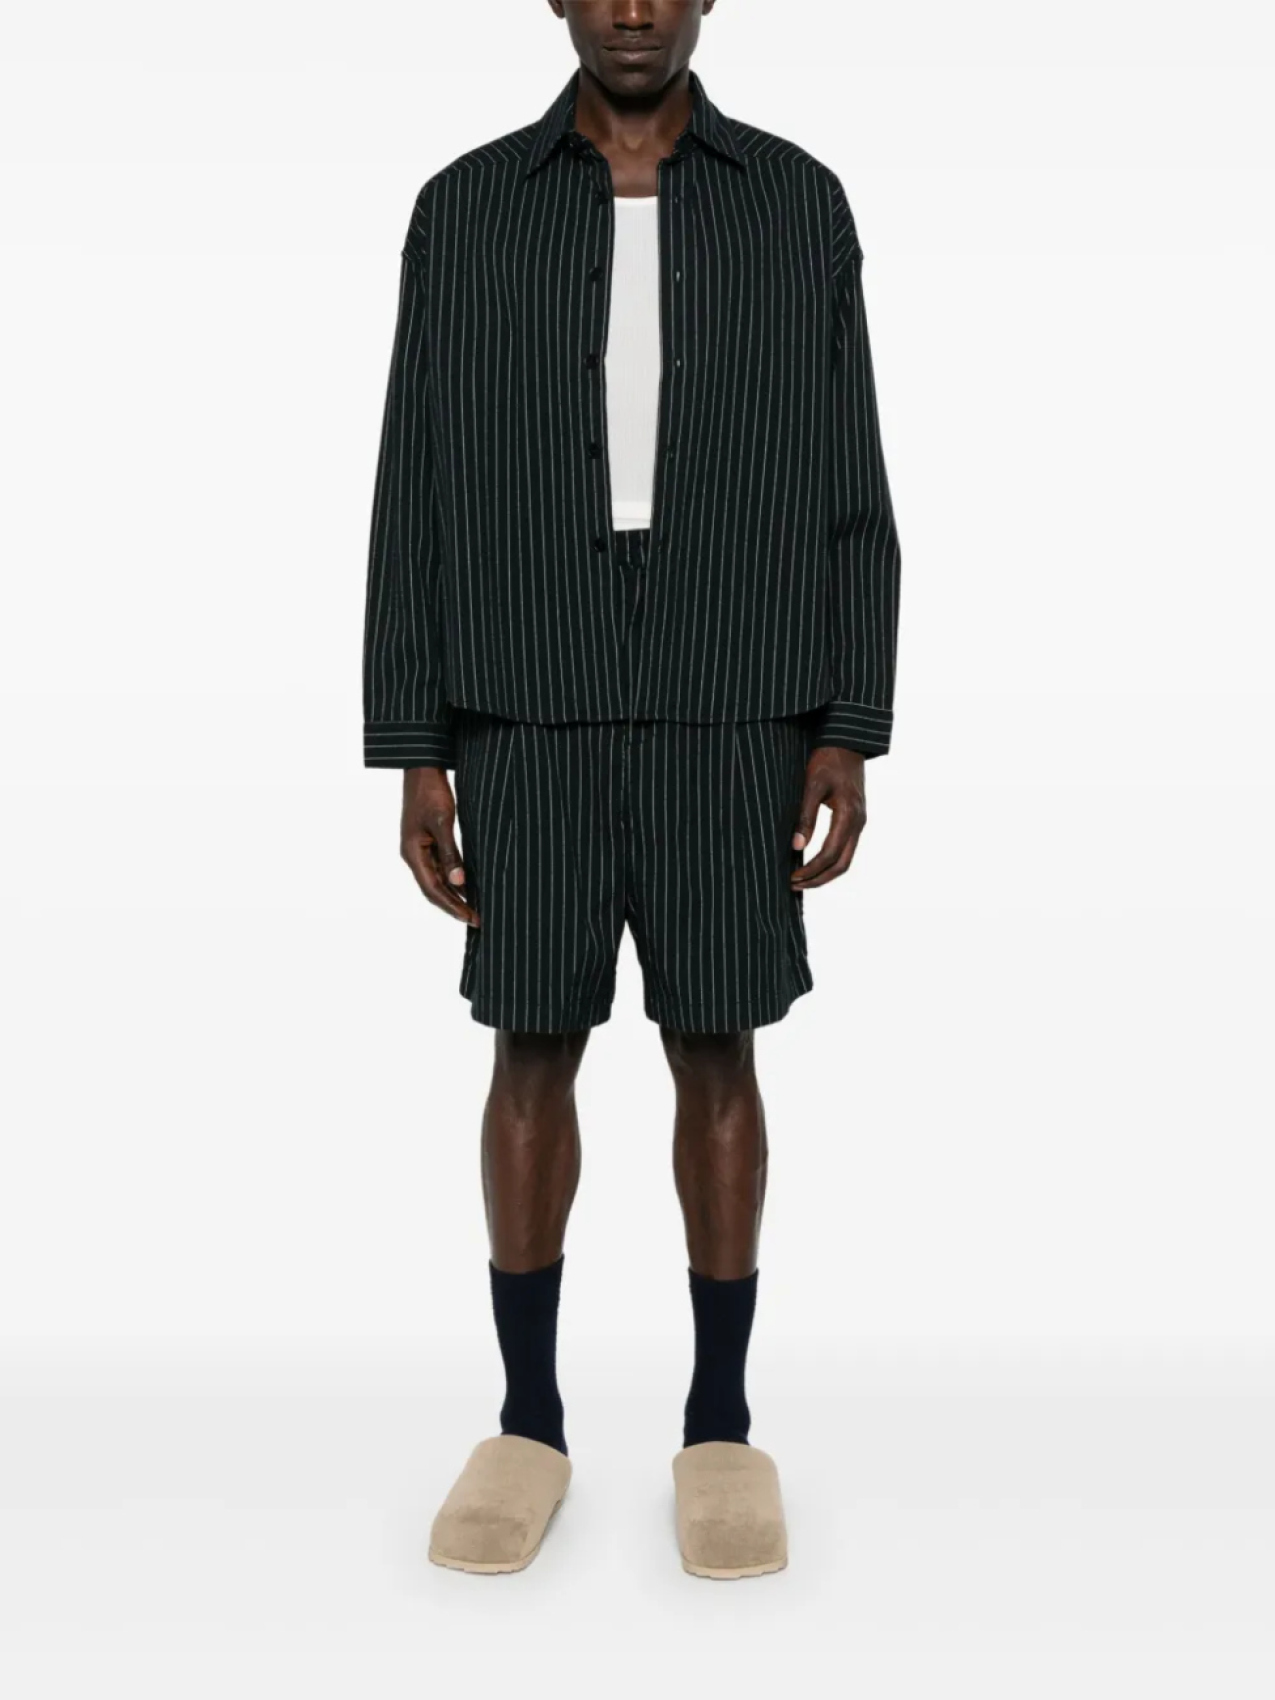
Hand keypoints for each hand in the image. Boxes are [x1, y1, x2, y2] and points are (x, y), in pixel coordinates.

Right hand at [400, 766, 478, 925]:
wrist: (422, 769)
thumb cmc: (431, 792)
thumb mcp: (443, 822)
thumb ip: (450, 853)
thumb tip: (459, 883)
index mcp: (412, 853)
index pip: (432, 889)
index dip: (452, 906)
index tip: (470, 917)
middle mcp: (413, 855)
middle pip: (433, 889)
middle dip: (454, 906)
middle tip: (477, 920)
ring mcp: (419, 849)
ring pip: (436, 880)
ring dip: (454, 895)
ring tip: (474, 909)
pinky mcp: (426, 842)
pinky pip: (439, 868)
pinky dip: (453, 879)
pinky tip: (467, 885)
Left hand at [790, 747, 866, 890]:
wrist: (847, 742)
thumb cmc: (827, 759)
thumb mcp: (812, 785)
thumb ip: (805, 816)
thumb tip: (796, 846)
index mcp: (849, 814)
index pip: (830, 853)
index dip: (811, 869)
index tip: (792, 877)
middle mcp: (858, 822)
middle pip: (842, 864)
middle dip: (819, 879)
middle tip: (794, 885)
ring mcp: (859, 822)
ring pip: (846, 859)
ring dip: (824, 873)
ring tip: (802, 879)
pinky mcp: (855, 819)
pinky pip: (845, 849)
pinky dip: (830, 862)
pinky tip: (812, 863)